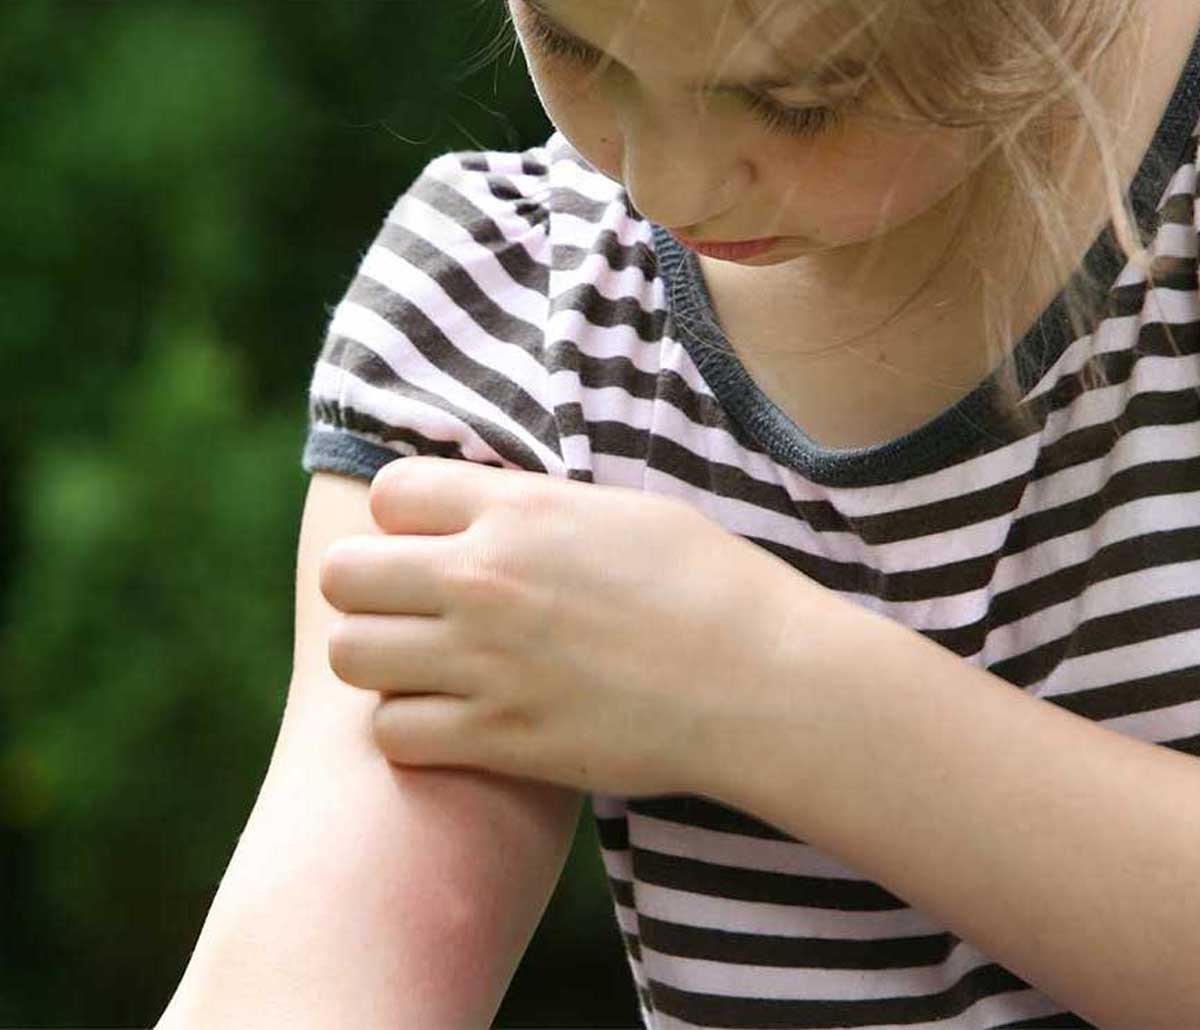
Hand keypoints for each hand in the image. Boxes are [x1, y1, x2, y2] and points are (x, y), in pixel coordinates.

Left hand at [319, 455, 830, 797]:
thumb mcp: (622, 514)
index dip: (402, 518)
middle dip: (366, 587)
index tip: (432, 542)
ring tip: (425, 666)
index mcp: (516, 510)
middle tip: (409, 608)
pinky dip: (411, 729)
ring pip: (350, 654)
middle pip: (343, 574)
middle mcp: (483, 579)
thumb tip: (486, 511)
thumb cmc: (710, 585)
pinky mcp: (498, 738)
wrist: (760, 680)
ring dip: (379, 660)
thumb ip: (535, 509)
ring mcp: (484, 662)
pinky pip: (392, 733)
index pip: (387, 493)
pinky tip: (454, 721)